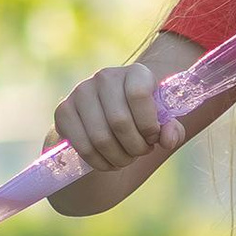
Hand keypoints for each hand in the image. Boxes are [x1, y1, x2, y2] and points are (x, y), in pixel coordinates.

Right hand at [53, 59, 175, 171]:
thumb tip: (167, 139)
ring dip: (119, 158)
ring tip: (126, 159)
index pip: (139, 95)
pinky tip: (109, 163)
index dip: (149, 125)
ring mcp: (80, 92)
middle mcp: (105, 77)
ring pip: (101, 138)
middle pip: (119, 122)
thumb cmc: (140, 120)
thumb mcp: (162, 123)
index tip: (153, 137)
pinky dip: (100, 163)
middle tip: (140, 152)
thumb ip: (172, 130)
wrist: (107, 118)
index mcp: (135, 73)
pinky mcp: (63, 111)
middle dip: (135, 147)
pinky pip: (83, 146)